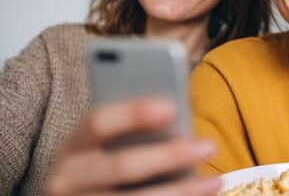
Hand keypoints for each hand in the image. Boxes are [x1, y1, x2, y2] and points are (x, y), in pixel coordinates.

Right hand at [47, 97, 220, 194]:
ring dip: (180, 192)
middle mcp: (68, 178)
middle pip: (122, 166)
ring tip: (215, 181)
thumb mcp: (109, 145)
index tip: (171, 107)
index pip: (98, 122)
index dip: (133, 113)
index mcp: (74, 145)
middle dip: (170, 156)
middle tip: (209, 146)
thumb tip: (178, 113)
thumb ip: (135, 130)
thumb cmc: (108, 163)